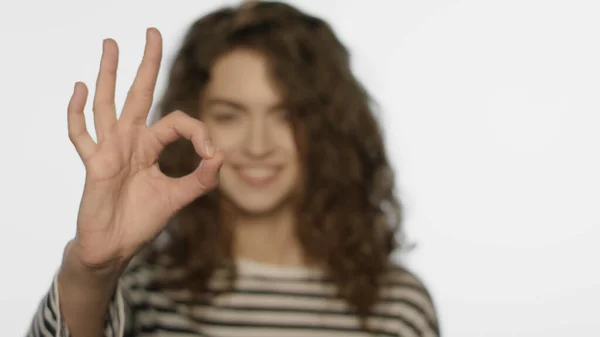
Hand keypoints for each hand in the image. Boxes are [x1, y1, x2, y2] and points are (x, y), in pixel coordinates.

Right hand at [66, 28, 222, 269]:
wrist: (115, 246)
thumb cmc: (142, 220)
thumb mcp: (178, 197)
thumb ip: (201, 179)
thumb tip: (223, 155)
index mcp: (150, 146)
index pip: (177, 121)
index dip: (198, 131)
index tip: (211, 155)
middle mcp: (130, 141)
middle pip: (139, 94)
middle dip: (147, 63)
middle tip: (152, 31)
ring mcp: (109, 150)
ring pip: (107, 104)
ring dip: (108, 73)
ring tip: (111, 43)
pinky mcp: (93, 164)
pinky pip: (81, 135)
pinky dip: (77, 112)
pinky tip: (79, 88)